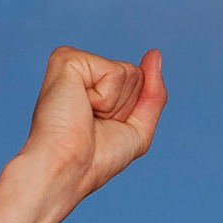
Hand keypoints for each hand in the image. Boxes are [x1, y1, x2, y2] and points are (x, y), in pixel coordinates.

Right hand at [20, 46, 167, 203]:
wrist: (69, 168)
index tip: (104, 126)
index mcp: (94, 85)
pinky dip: (105, 98)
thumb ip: (153, 93)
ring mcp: (73, 62)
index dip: (130, 111)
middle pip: (136, 74)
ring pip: (128, 71)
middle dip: (124, 106)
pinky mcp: (67, 59)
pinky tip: (80, 106)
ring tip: (86, 117)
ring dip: (114, 104)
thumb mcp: (137, 127)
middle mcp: (82, 70)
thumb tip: (155, 54)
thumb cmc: (96, 158)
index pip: (139, 81)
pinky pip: (114, 72)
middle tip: (95, 123)